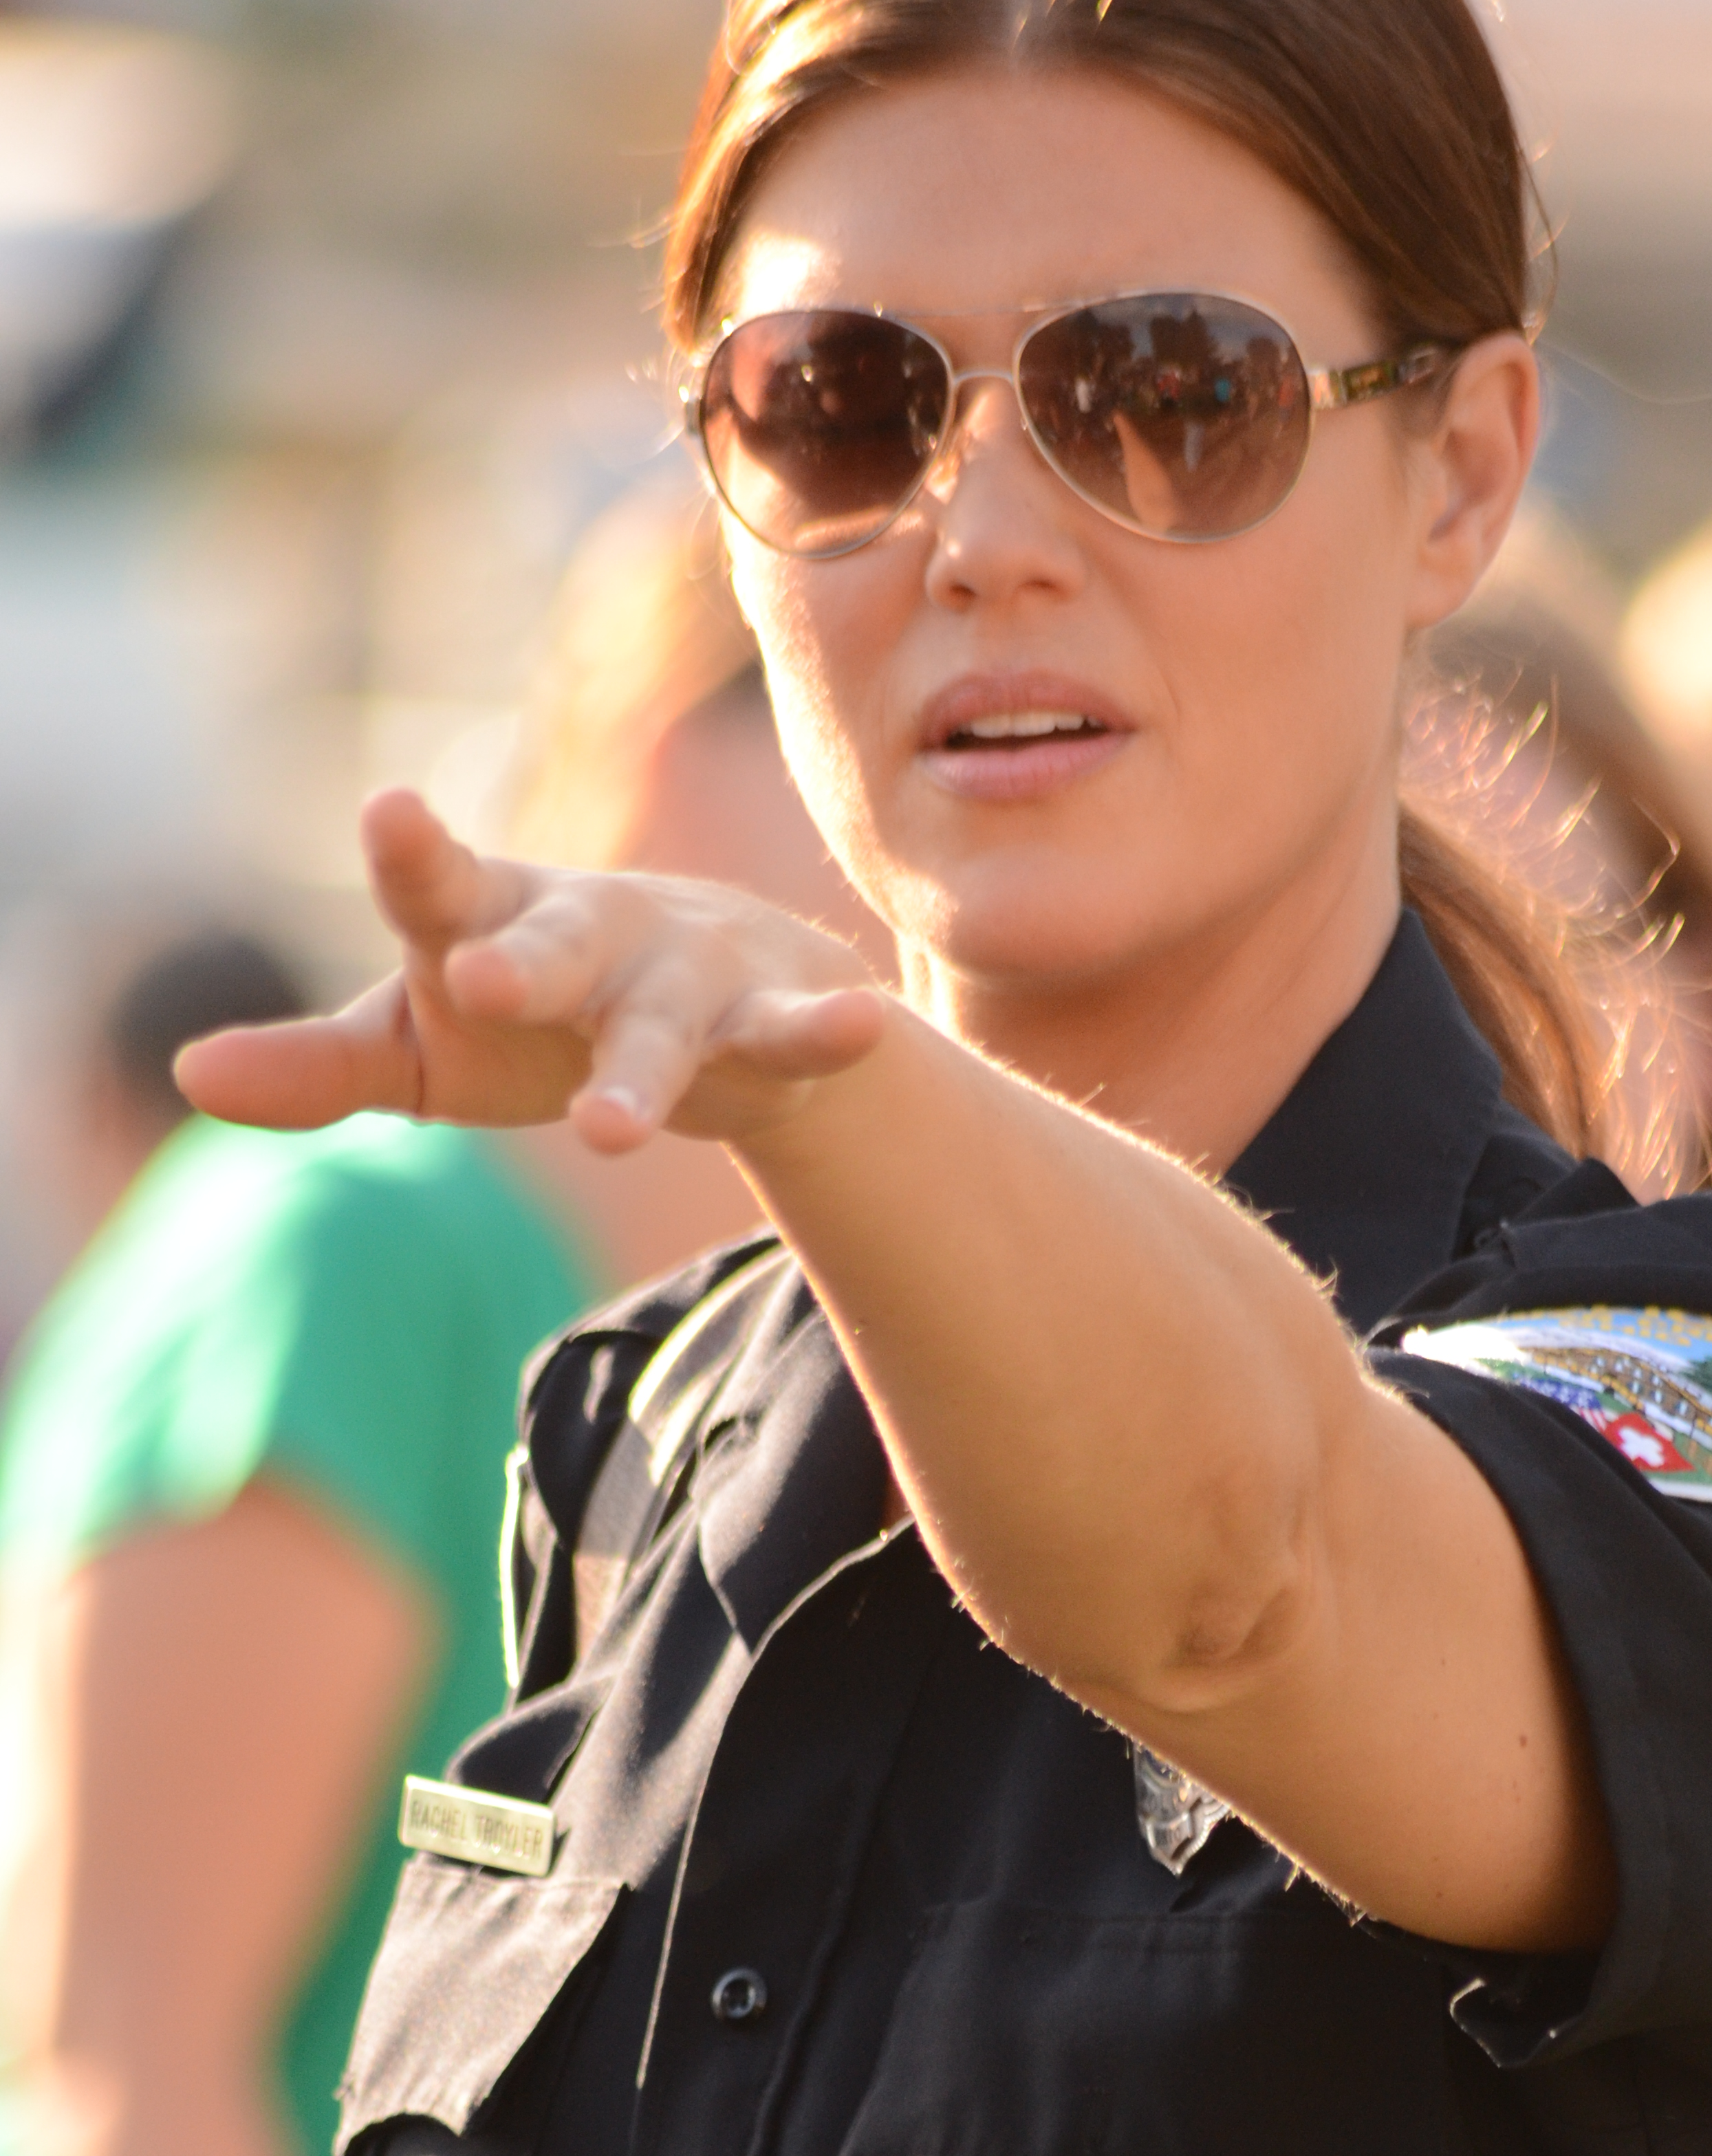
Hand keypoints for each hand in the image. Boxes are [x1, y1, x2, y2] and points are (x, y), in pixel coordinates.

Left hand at [176, 789, 887, 1158]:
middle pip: (553, 948)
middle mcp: (590, 934)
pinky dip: (828, 1033)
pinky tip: (866, 1029)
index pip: (442, 890)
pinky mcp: (771, 1021)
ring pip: (665, 1024)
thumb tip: (187, 1076)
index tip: (391, 813)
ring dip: (644, 1070)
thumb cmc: (537, 1020)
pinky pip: (797, 1034)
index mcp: (492, 925)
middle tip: (480, 980)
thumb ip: (319, 1066)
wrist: (712, 1009)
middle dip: (521, 963)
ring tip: (613, 1128)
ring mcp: (685, 974)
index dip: (415, 856)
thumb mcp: (425, 1050)